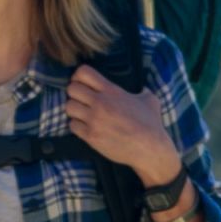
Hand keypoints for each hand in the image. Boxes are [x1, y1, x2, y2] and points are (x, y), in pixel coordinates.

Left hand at [66, 66, 183, 190]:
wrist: (149, 148)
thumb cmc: (151, 124)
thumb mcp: (150, 100)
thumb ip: (142, 91)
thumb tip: (142, 89)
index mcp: (111, 91)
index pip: (83, 73)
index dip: (79, 76)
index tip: (83, 83)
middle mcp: (100, 103)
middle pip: (71, 89)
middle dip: (75, 93)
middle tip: (82, 100)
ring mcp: (94, 120)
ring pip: (69, 107)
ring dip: (74, 110)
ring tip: (83, 114)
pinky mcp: (91, 136)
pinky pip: (72, 125)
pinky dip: (77, 126)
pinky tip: (86, 127)